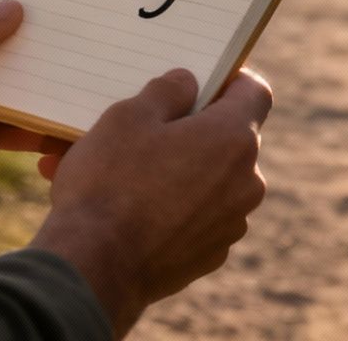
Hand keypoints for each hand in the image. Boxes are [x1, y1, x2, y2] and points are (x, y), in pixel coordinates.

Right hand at [29, 68, 272, 335]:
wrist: (93, 269)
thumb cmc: (110, 184)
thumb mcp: (129, 115)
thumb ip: (167, 90)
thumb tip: (188, 83)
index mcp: (234, 138)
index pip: (254, 92)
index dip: (229, 79)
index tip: (200, 81)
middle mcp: (246, 182)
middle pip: (229, 139)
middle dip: (192, 130)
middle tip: (147, 129)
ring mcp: (231, 224)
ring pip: (210, 181)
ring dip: (179, 171)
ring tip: (126, 173)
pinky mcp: (210, 256)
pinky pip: (198, 217)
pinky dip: (173, 208)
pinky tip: (131, 210)